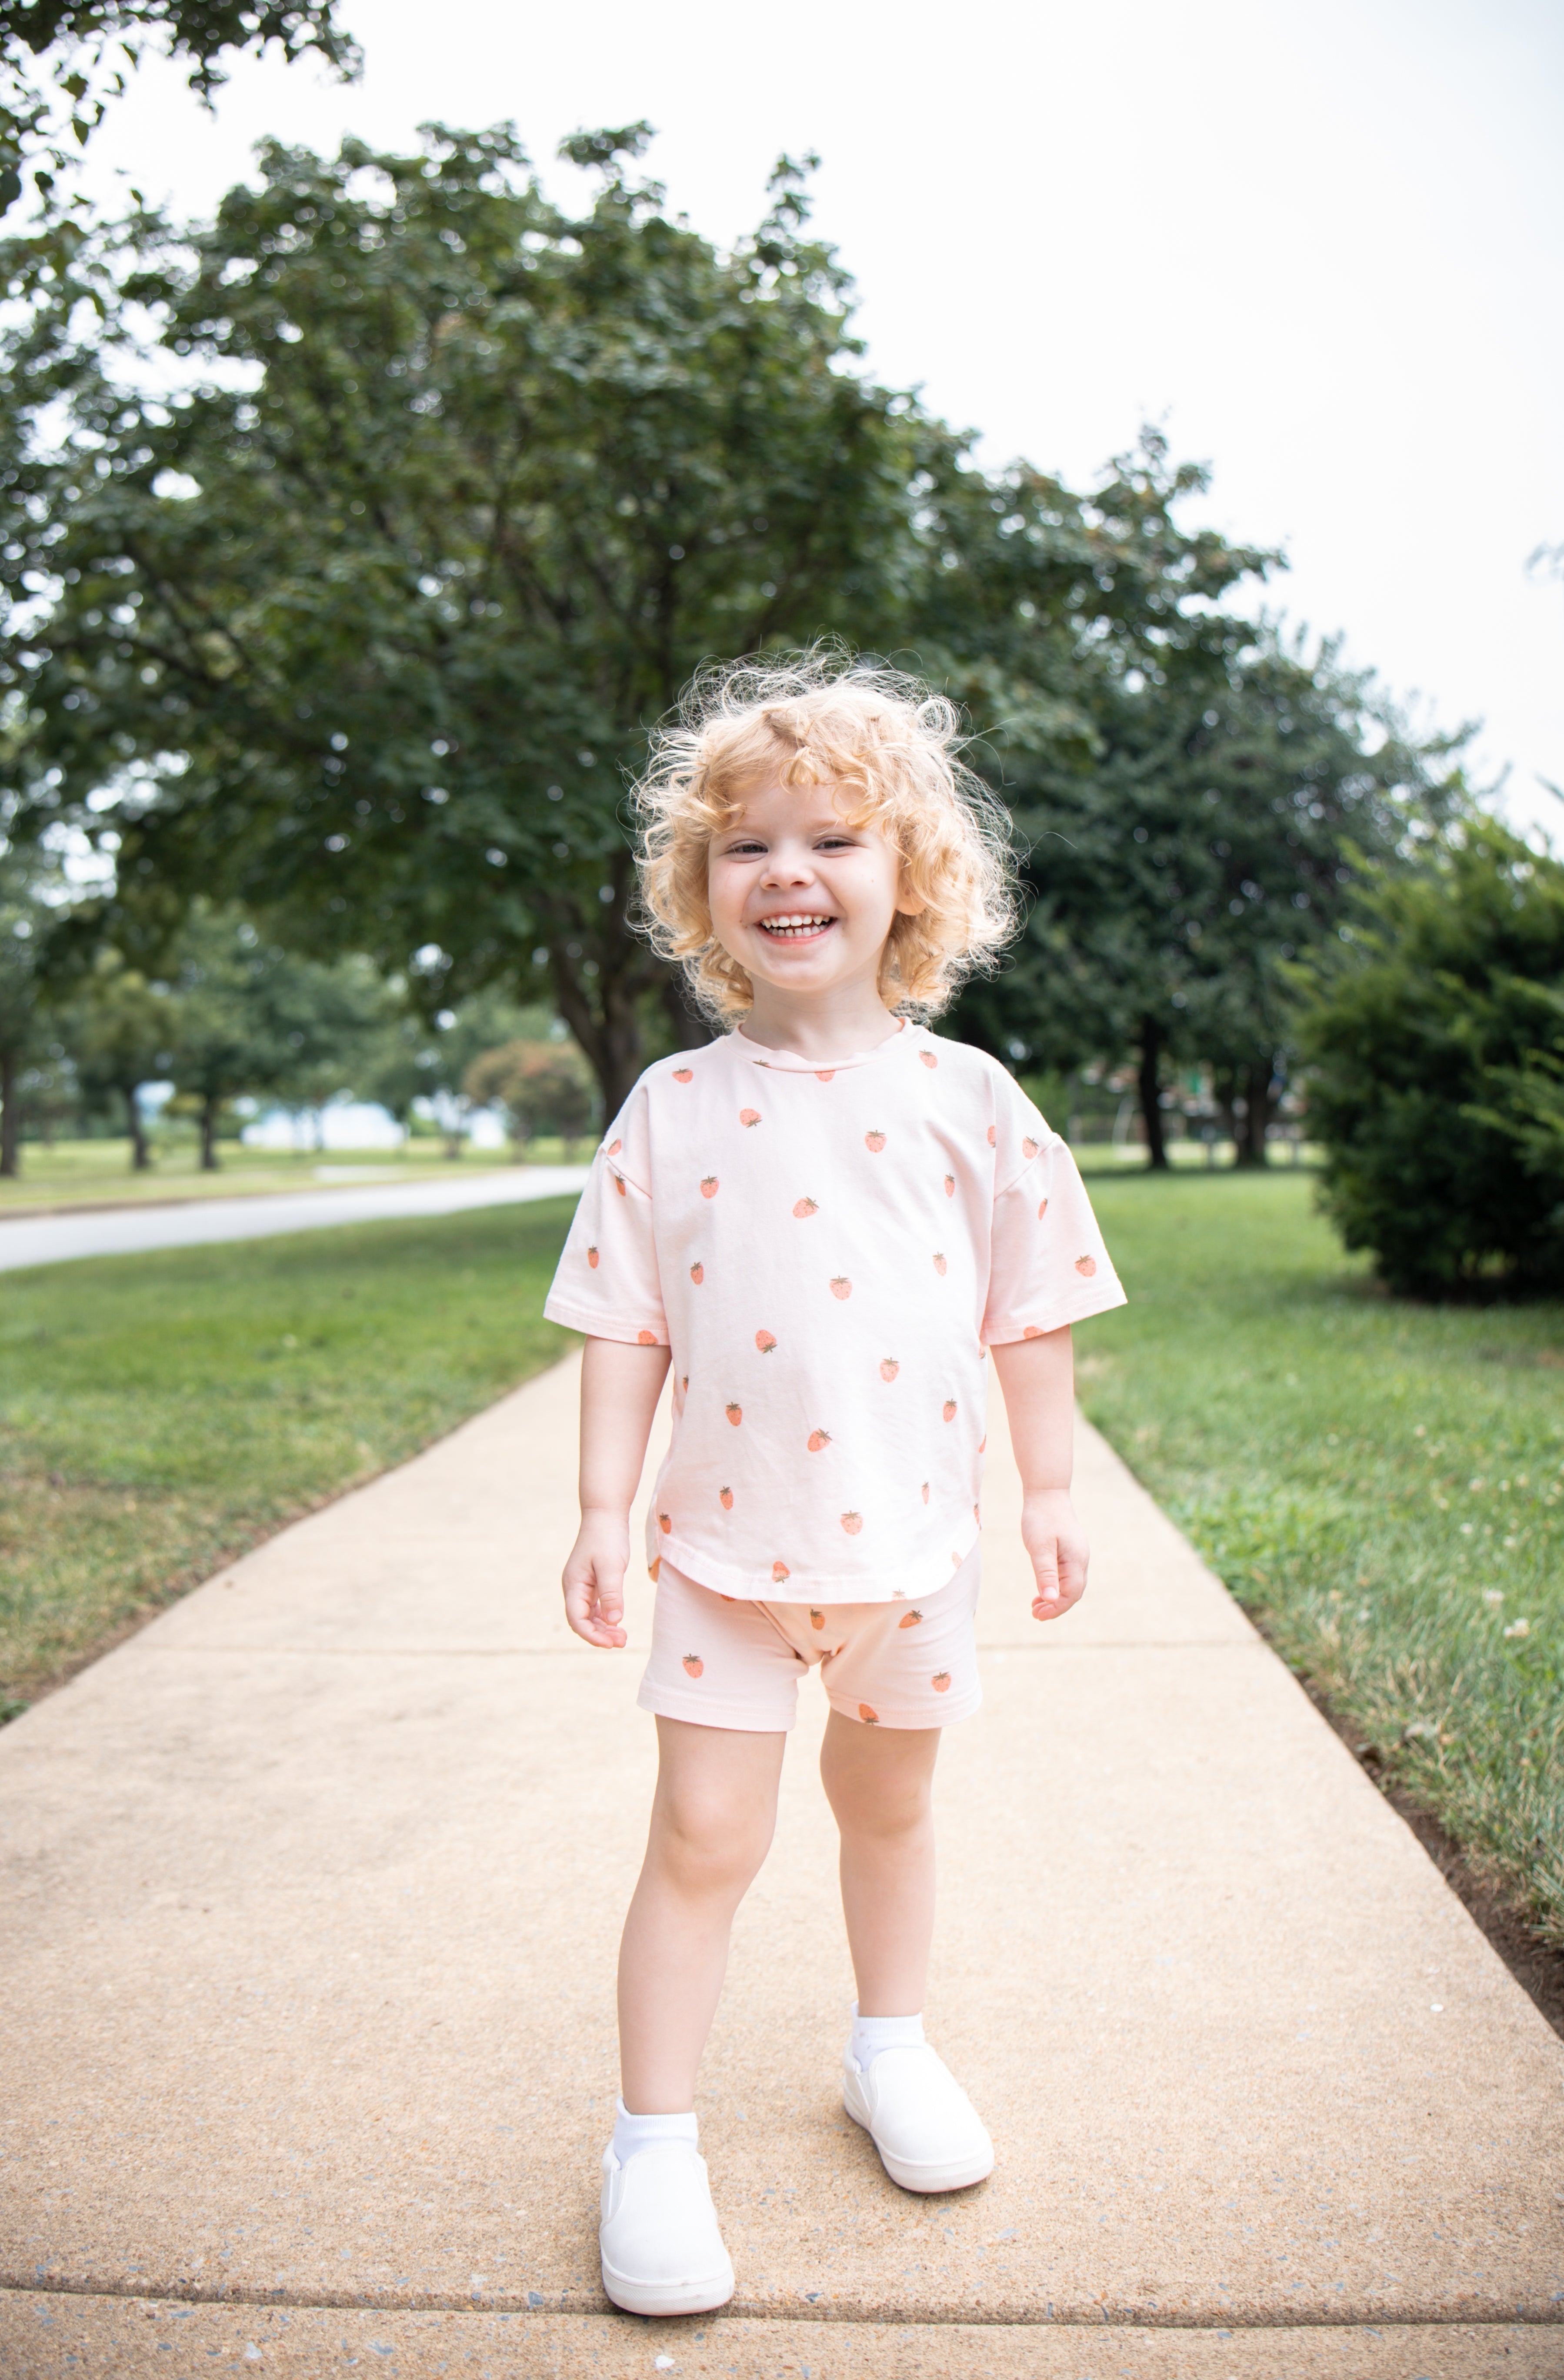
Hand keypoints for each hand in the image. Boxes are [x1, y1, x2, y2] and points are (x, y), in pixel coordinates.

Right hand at [562, 1508, 630, 1647]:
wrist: (606, 1515)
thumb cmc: (607, 1537)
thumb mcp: (611, 1565)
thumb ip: (612, 1593)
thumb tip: (614, 1620)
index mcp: (573, 1585)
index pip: (577, 1619)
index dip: (592, 1635)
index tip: (612, 1643)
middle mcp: (574, 1588)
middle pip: (582, 1621)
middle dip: (600, 1635)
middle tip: (622, 1641)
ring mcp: (582, 1586)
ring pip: (589, 1616)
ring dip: (603, 1628)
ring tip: (622, 1637)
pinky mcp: (592, 1583)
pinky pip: (595, 1607)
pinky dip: (605, 1617)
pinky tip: (618, 1623)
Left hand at [1021, 1487, 1087, 1622]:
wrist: (1047, 1492)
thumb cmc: (1041, 1517)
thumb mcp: (1039, 1547)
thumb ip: (1045, 1573)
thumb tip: (1050, 1599)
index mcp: (1076, 1560)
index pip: (1071, 1594)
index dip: (1056, 1608)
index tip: (1037, 1615)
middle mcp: (1080, 1559)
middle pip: (1073, 1593)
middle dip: (1056, 1606)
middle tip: (1035, 1614)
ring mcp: (1077, 1555)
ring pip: (1070, 1585)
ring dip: (1055, 1598)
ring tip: (1036, 1606)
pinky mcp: (1069, 1551)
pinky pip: (1066, 1576)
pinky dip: (1055, 1587)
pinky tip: (1042, 1590)